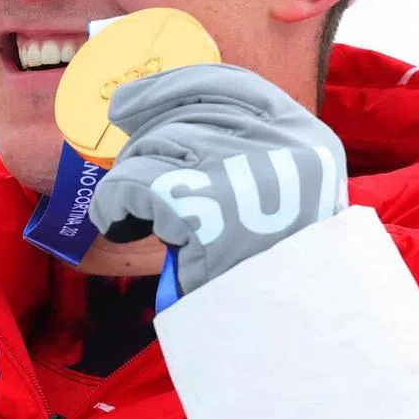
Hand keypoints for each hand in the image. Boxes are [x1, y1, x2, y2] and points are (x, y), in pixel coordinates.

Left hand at [88, 64, 348, 294]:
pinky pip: (129, 185)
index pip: (227, 83)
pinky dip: (113, 204)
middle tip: (129, 170)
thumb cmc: (274, 269)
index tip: (130, 100)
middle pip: (181, 115)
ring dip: (131, 180)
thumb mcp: (285, 195)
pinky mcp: (200, 208)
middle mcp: (277, 145)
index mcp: (305, 137)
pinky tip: (120, 225)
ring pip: (151, 148)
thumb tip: (157, 114)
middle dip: (143, 140)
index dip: (169, 87)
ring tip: (137, 213)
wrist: (290, 334)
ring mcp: (240, 172)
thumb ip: (242, 150)